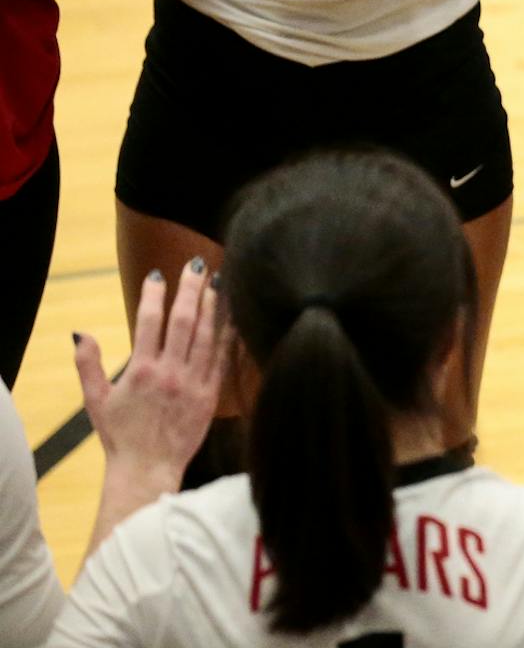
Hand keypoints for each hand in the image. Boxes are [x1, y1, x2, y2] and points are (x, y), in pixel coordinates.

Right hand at [76, 260, 227, 488]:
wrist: (148, 469)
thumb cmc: (120, 435)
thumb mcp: (96, 400)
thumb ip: (88, 365)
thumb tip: (81, 333)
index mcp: (141, 371)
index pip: (148, 322)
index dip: (153, 296)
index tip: (157, 276)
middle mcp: (170, 373)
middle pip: (184, 321)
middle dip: (191, 289)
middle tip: (196, 265)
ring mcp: (194, 383)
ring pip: (207, 335)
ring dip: (213, 305)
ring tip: (218, 281)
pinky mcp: (211, 395)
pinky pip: (223, 358)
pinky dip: (229, 334)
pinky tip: (233, 315)